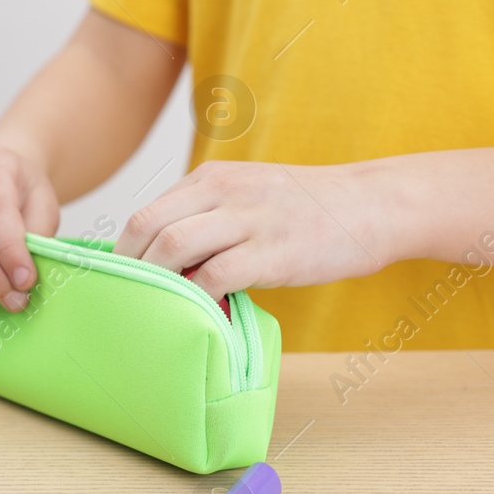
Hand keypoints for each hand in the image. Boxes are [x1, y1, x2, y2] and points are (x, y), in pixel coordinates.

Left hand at [113, 160, 393, 298]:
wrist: (372, 205)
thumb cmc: (307, 209)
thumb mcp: (249, 194)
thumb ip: (207, 216)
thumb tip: (166, 262)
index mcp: (211, 177)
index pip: (146, 212)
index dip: (124, 251)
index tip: (121, 283)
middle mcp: (224, 191)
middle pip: (148, 225)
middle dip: (129, 268)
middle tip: (129, 301)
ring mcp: (248, 219)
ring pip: (174, 246)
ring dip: (157, 282)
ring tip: (159, 309)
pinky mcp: (272, 252)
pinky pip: (215, 277)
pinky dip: (199, 300)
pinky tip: (204, 316)